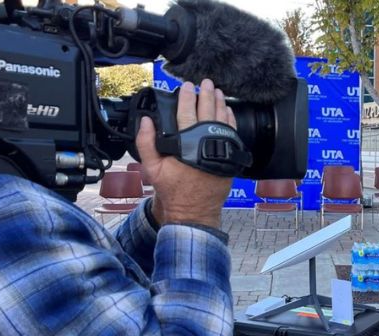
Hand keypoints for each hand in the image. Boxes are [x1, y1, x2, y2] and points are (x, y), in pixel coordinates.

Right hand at [135, 78, 237, 227]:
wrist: (194, 210)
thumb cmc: (173, 189)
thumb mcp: (152, 168)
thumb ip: (146, 142)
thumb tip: (146, 120)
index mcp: (186, 145)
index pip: (186, 114)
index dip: (187, 98)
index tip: (187, 86)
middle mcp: (205, 145)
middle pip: (208, 113)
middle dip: (206, 95)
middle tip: (206, 83)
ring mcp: (220, 151)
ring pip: (222, 121)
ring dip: (220, 104)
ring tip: (217, 92)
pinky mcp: (230, 158)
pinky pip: (232, 134)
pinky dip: (229, 120)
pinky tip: (227, 111)